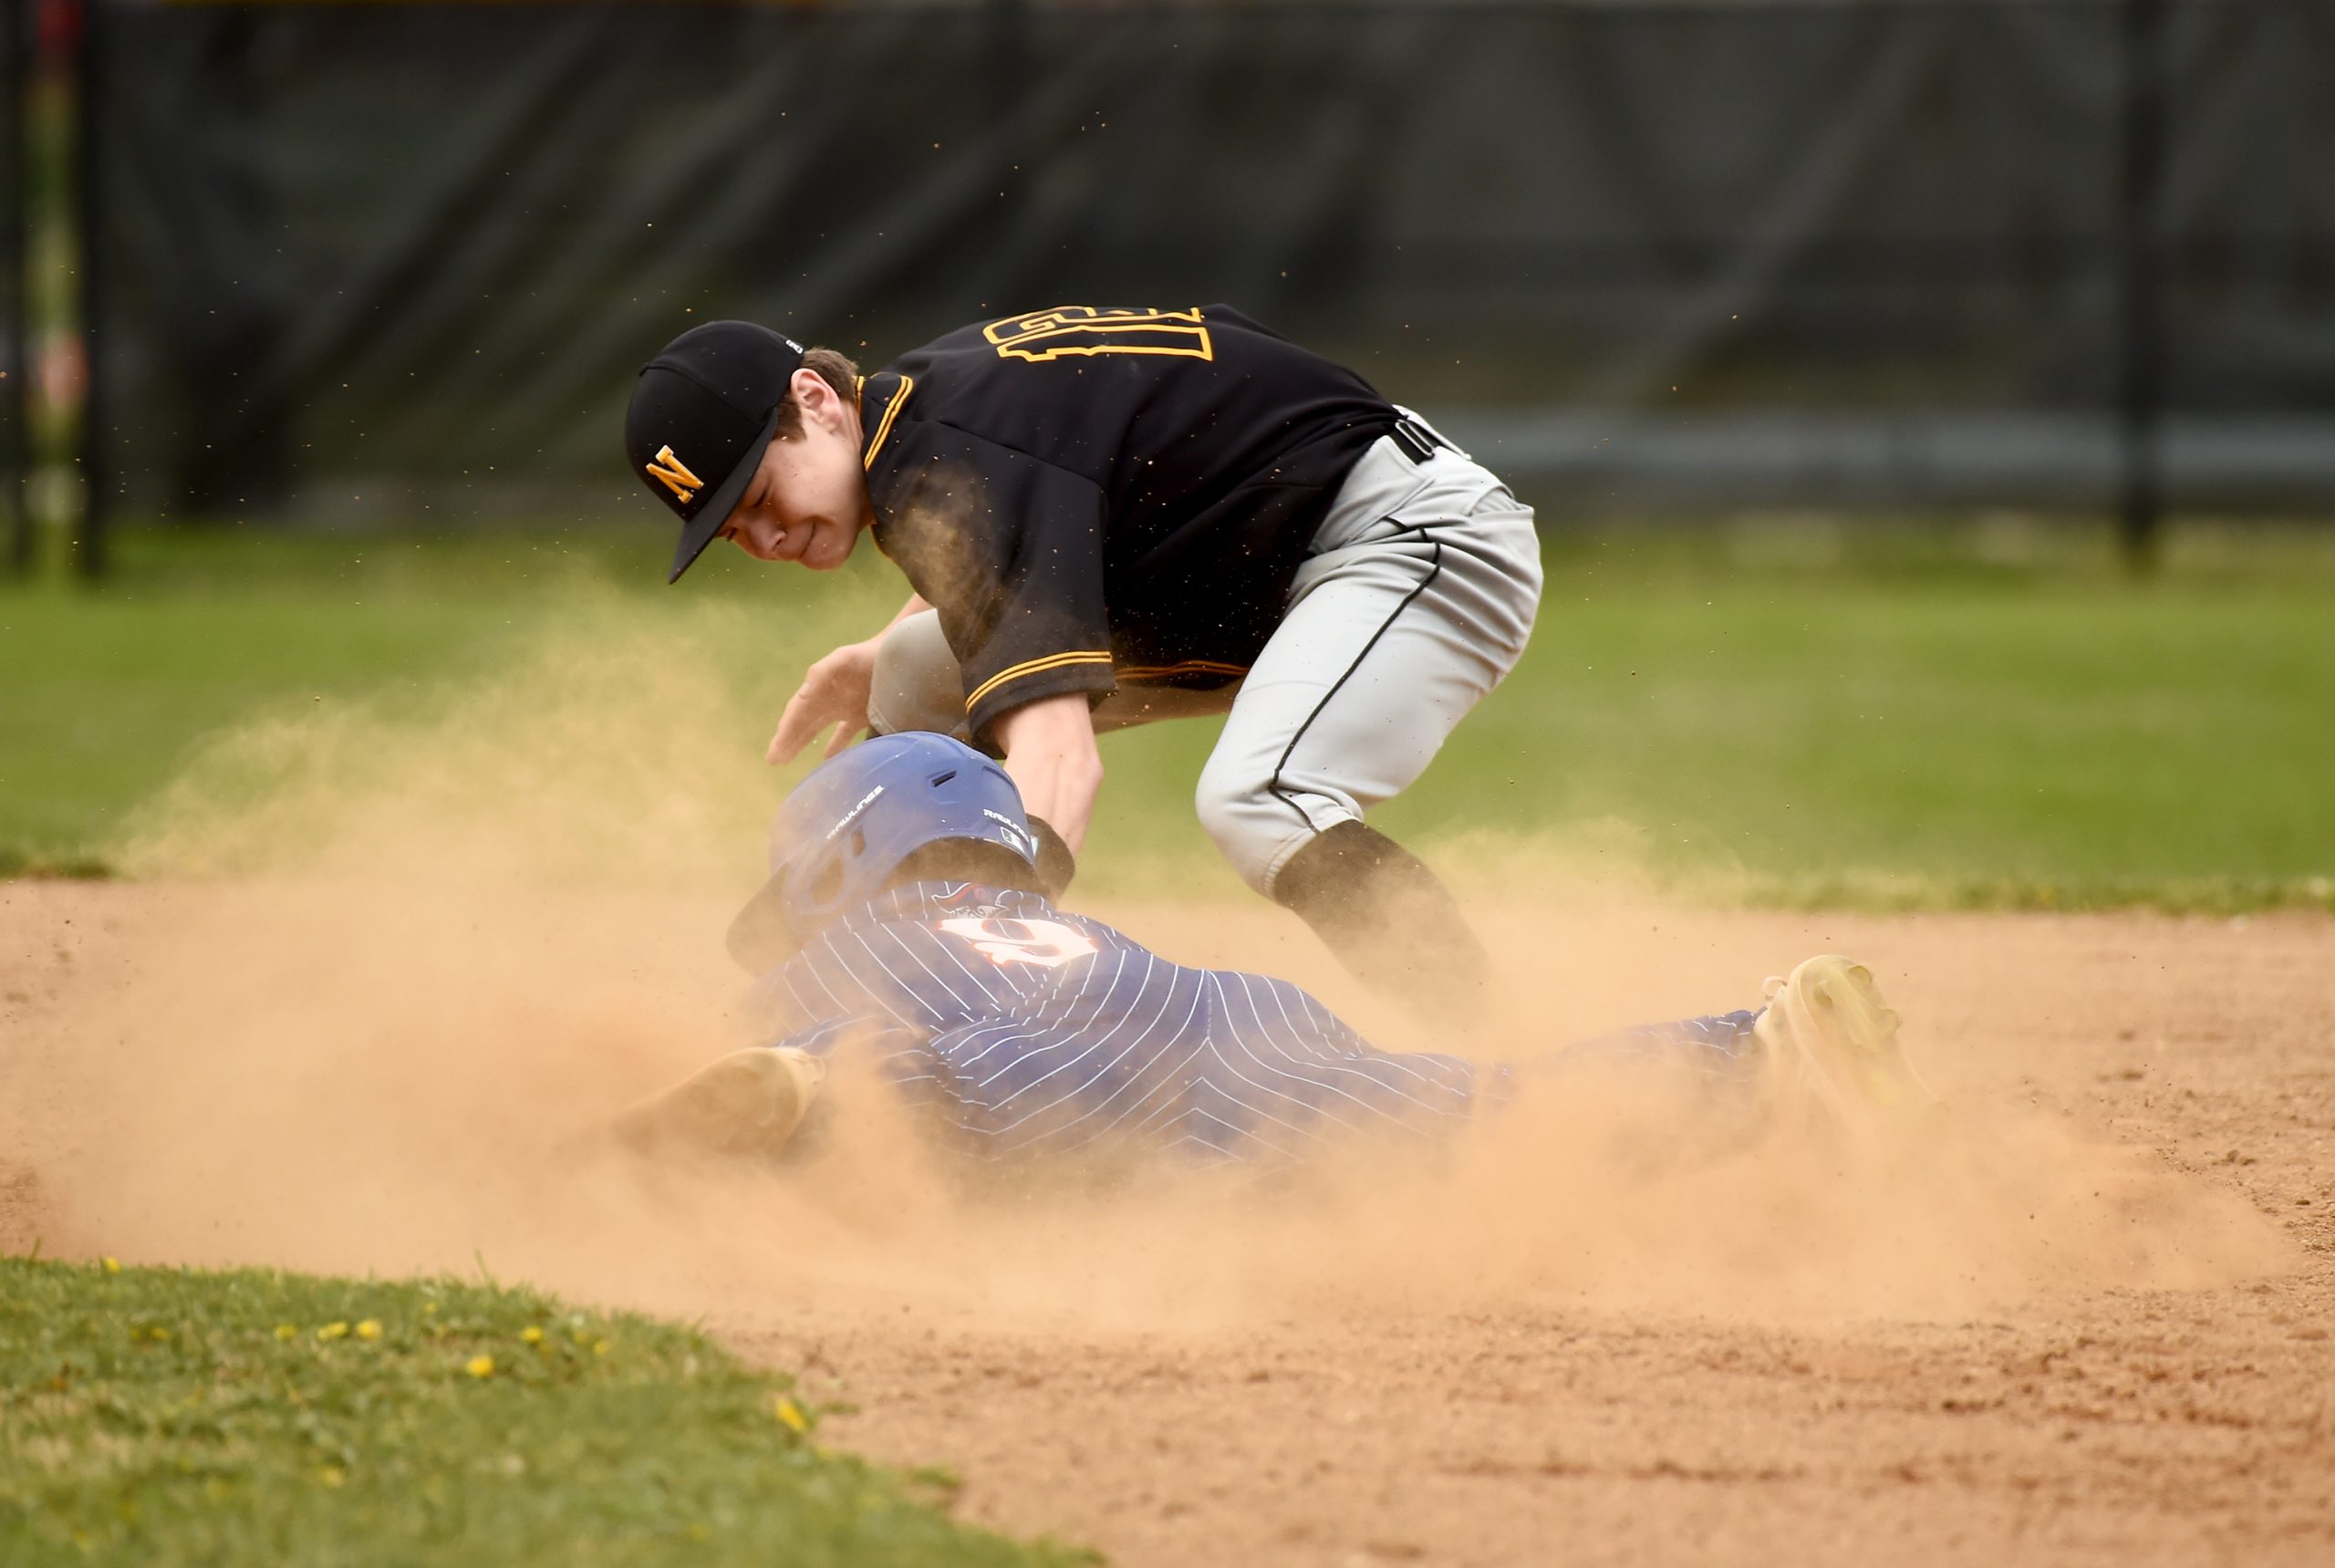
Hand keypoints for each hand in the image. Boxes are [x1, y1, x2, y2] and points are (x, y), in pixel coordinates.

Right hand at [768, 638, 880, 763]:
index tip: (775, 751)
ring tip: (788, 761)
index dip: (785, 731)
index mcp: (819, 688)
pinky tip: (827, 760)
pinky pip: (845, 735)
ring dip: (803, 743)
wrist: (896, 654)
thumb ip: (821, 674)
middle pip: (803, 723)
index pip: (797, 713)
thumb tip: (801, 696)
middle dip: (788, 740)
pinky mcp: (862, 716)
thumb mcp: (842, 660)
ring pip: (817, 729)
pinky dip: (836, 747)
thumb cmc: (866, 656)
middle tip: (773, 760)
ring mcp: (844, 709)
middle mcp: (828, 700)